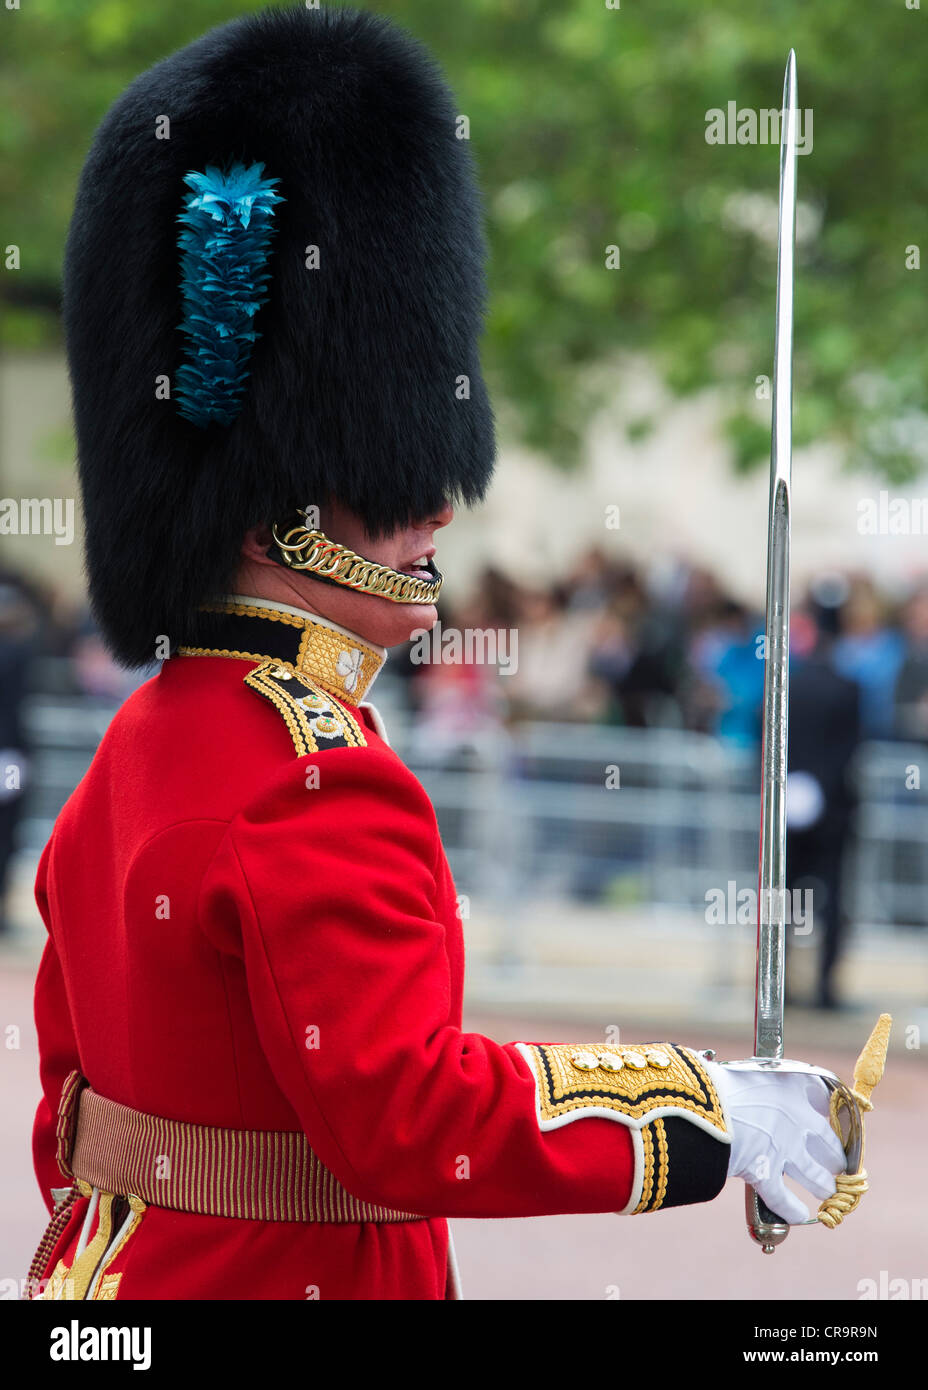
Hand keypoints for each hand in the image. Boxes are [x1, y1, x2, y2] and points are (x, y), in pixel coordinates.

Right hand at [703, 1062, 846, 1222]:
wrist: (696, 1099)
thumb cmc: (713, 1079)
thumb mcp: (744, 1072)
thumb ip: (756, 1085)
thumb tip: (748, 1088)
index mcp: (790, 1084)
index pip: (825, 1098)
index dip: (830, 1111)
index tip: (831, 1118)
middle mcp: (794, 1116)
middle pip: (827, 1141)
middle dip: (833, 1155)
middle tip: (836, 1163)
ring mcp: (782, 1147)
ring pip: (814, 1173)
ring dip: (822, 1184)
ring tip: (827, 1190)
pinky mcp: (764, 1172)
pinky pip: (782, 1198)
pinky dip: (791, 1209)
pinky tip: (800, 1215)